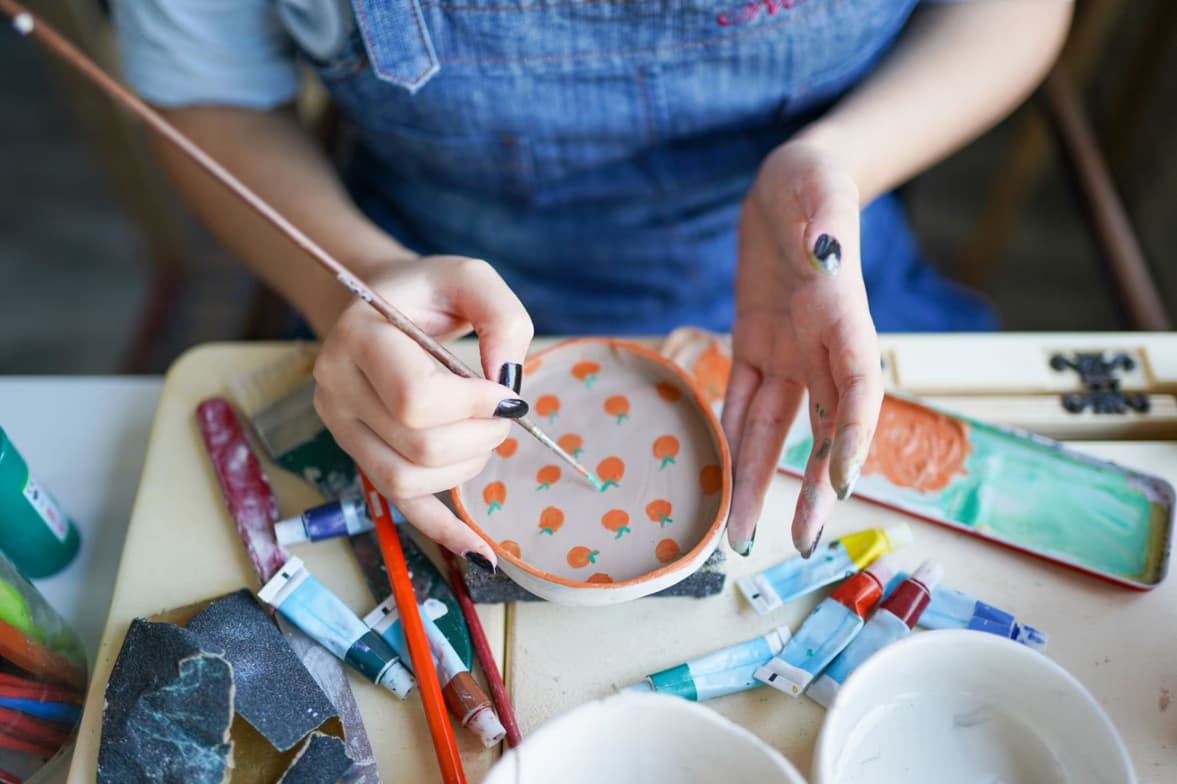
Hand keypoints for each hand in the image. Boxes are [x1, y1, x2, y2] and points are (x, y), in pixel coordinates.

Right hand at [313, 256, 533, 567]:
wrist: (378, 303)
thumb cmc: (427, 291)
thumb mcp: (469, 277)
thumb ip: (501, 316)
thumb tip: (508, 381)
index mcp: (358, 337)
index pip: (414, 398)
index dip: (474, 404)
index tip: (504, 391)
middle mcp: (337, 387)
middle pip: (417, 445)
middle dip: (480, 435)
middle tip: (504, 412)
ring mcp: (342, 427)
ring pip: (407, 480)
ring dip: (467, 466)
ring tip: (485, 434)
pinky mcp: (358, 454)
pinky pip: (397, 505)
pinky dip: (441, 531)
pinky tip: (480, 552)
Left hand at [722, 141, 882, 557]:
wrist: (789, 182)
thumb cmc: (814, 182)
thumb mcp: (820, 189)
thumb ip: (826, 223)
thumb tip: (826, 252)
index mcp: (846, 319)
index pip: (859, 390)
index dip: (852, 439)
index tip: (841, 485)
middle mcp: (822, 349)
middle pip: (821, 430)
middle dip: (809, 488)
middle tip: (800, 543)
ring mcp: (790, 352)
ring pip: (774, 429)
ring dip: (760, 482)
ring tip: (744, 536)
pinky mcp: (756, 345)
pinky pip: (741, 401)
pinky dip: (732, 440)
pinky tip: (723, 481)